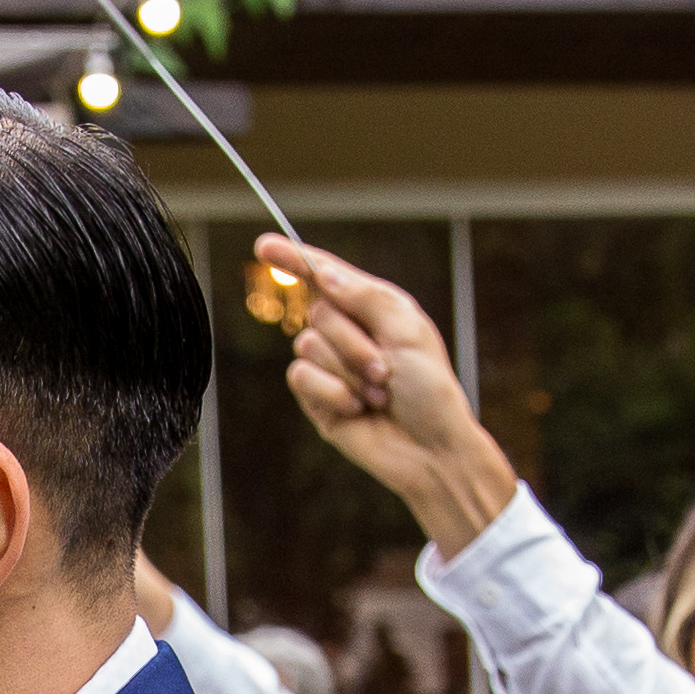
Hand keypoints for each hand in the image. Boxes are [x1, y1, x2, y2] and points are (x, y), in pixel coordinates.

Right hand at [259, 232, 519, 557]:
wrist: (430, 447)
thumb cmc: (429, 389)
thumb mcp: (408, 329)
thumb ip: (366, 296)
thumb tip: (325, 275)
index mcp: (371, 309)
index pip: (324, 277)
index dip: (295, 259)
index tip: (264, 245)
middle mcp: (347, 333)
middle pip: (318, 311)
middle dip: (353, 341)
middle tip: (385, 369)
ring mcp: (329, 366)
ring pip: (308, 345)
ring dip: (349, 371)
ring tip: (378, 393)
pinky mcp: (317, 398)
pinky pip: (300, 377)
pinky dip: (332, 392)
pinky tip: (357, 409)